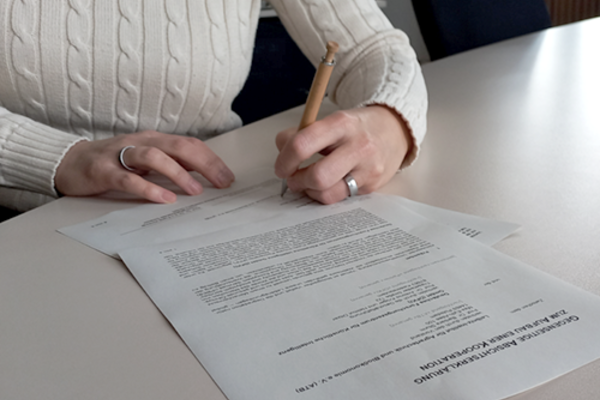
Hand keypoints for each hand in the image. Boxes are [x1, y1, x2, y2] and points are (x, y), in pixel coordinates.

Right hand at [55, 131, 233, 202]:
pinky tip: (164, 198)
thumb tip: (204, 176)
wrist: (71, 162)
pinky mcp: (104, 171)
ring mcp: (121, 155)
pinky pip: (128, 178)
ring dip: (179, 173)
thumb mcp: (147, 161)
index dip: (211, 160)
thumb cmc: (114, 163)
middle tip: (221, 183)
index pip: (190, 145)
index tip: (228, 177)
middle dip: (204, 164)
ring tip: (195, 191)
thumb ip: (172, 165)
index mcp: (155, 140)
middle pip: (179, 147)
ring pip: (155, 157)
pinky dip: (148, 188)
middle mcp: (141, 142)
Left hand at [274, 105, 411, 203]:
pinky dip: (325, 195)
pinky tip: (326, 185)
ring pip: (328, 194)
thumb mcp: (331, 120)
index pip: (303, 144)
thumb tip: (282, 153)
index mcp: (341, 124)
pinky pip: (340, 199)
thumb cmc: (356, 127)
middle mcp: (358, 146)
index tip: (281, 166)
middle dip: (297, 181)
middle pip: (317, 176)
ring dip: (310, 192)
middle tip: (292, 178)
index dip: (285, 160)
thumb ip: (302, 134)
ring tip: (308, 183)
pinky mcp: (373, 185)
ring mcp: (368, 168)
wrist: (394, 130)